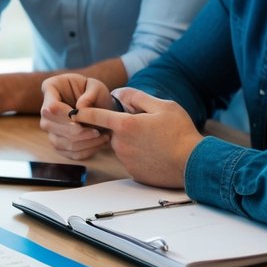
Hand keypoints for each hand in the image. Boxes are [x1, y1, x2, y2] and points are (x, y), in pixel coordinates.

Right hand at [39, 73, 114, 159]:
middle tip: (96, 131)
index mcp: (51, 88)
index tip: (82, 117)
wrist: (99, 104)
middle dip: (74, 131)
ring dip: (80, 143)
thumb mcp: (97, 87)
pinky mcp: (57, 141)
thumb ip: (90, 94)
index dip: (64, 115)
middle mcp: (45, 109)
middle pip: (48, 125)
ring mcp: (49, 127)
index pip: (50, 106)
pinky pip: (66, 153)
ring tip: (100, 137)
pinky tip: (98, 144)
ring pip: (57, 142)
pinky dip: (83, 151)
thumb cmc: (95, 92)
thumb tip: (79, 108)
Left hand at [69, 88, 201, 187]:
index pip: (94, 115)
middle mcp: (120, 144)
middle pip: (113, 131)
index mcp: (125, 124)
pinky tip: (156, 154)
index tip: (71, 111)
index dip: (82, 111)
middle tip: (148, 127)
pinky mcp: (133, 173)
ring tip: (155, 141)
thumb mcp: (162, 105)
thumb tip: (118, 93)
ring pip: (122, 146)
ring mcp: (125, 160)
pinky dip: (139, 156)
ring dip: (132, 141)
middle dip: (124, 126)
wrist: (194, 163)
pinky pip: (130, 160)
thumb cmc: (180, 133)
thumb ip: (136, 97)